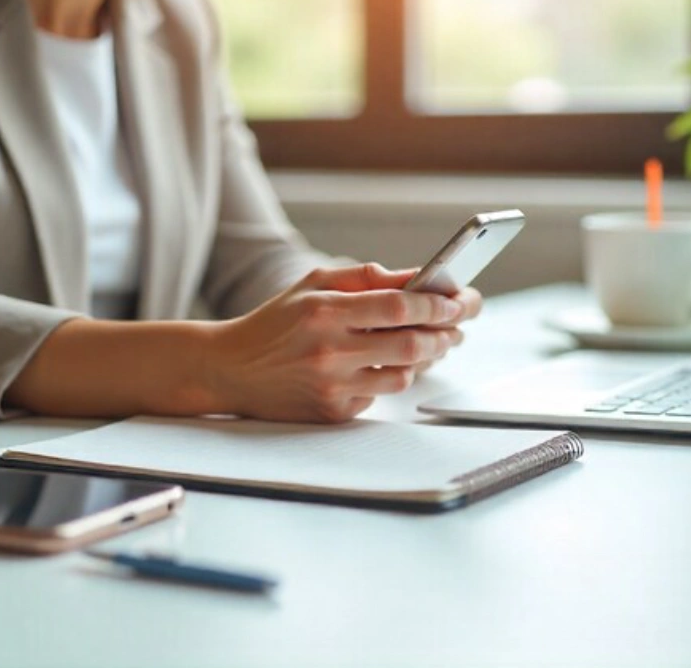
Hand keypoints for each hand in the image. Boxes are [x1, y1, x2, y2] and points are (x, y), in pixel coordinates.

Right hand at [206, 264, 469, 422]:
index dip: (438, 305)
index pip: (399, 307)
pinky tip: (389, 365)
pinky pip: (380, 395)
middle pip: (410, 345)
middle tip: (458, 328)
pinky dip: (391, 378)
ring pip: (402, 375)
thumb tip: (418, 278)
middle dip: (444, 335)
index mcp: (325, 310)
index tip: (459, 302)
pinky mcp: (332, 412)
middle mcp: (329, 350)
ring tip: (432, 345)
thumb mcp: (313, 283)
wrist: (230, 369)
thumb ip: (365, 277)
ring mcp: (331, 385)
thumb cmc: (276, 321)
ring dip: (425, 360)